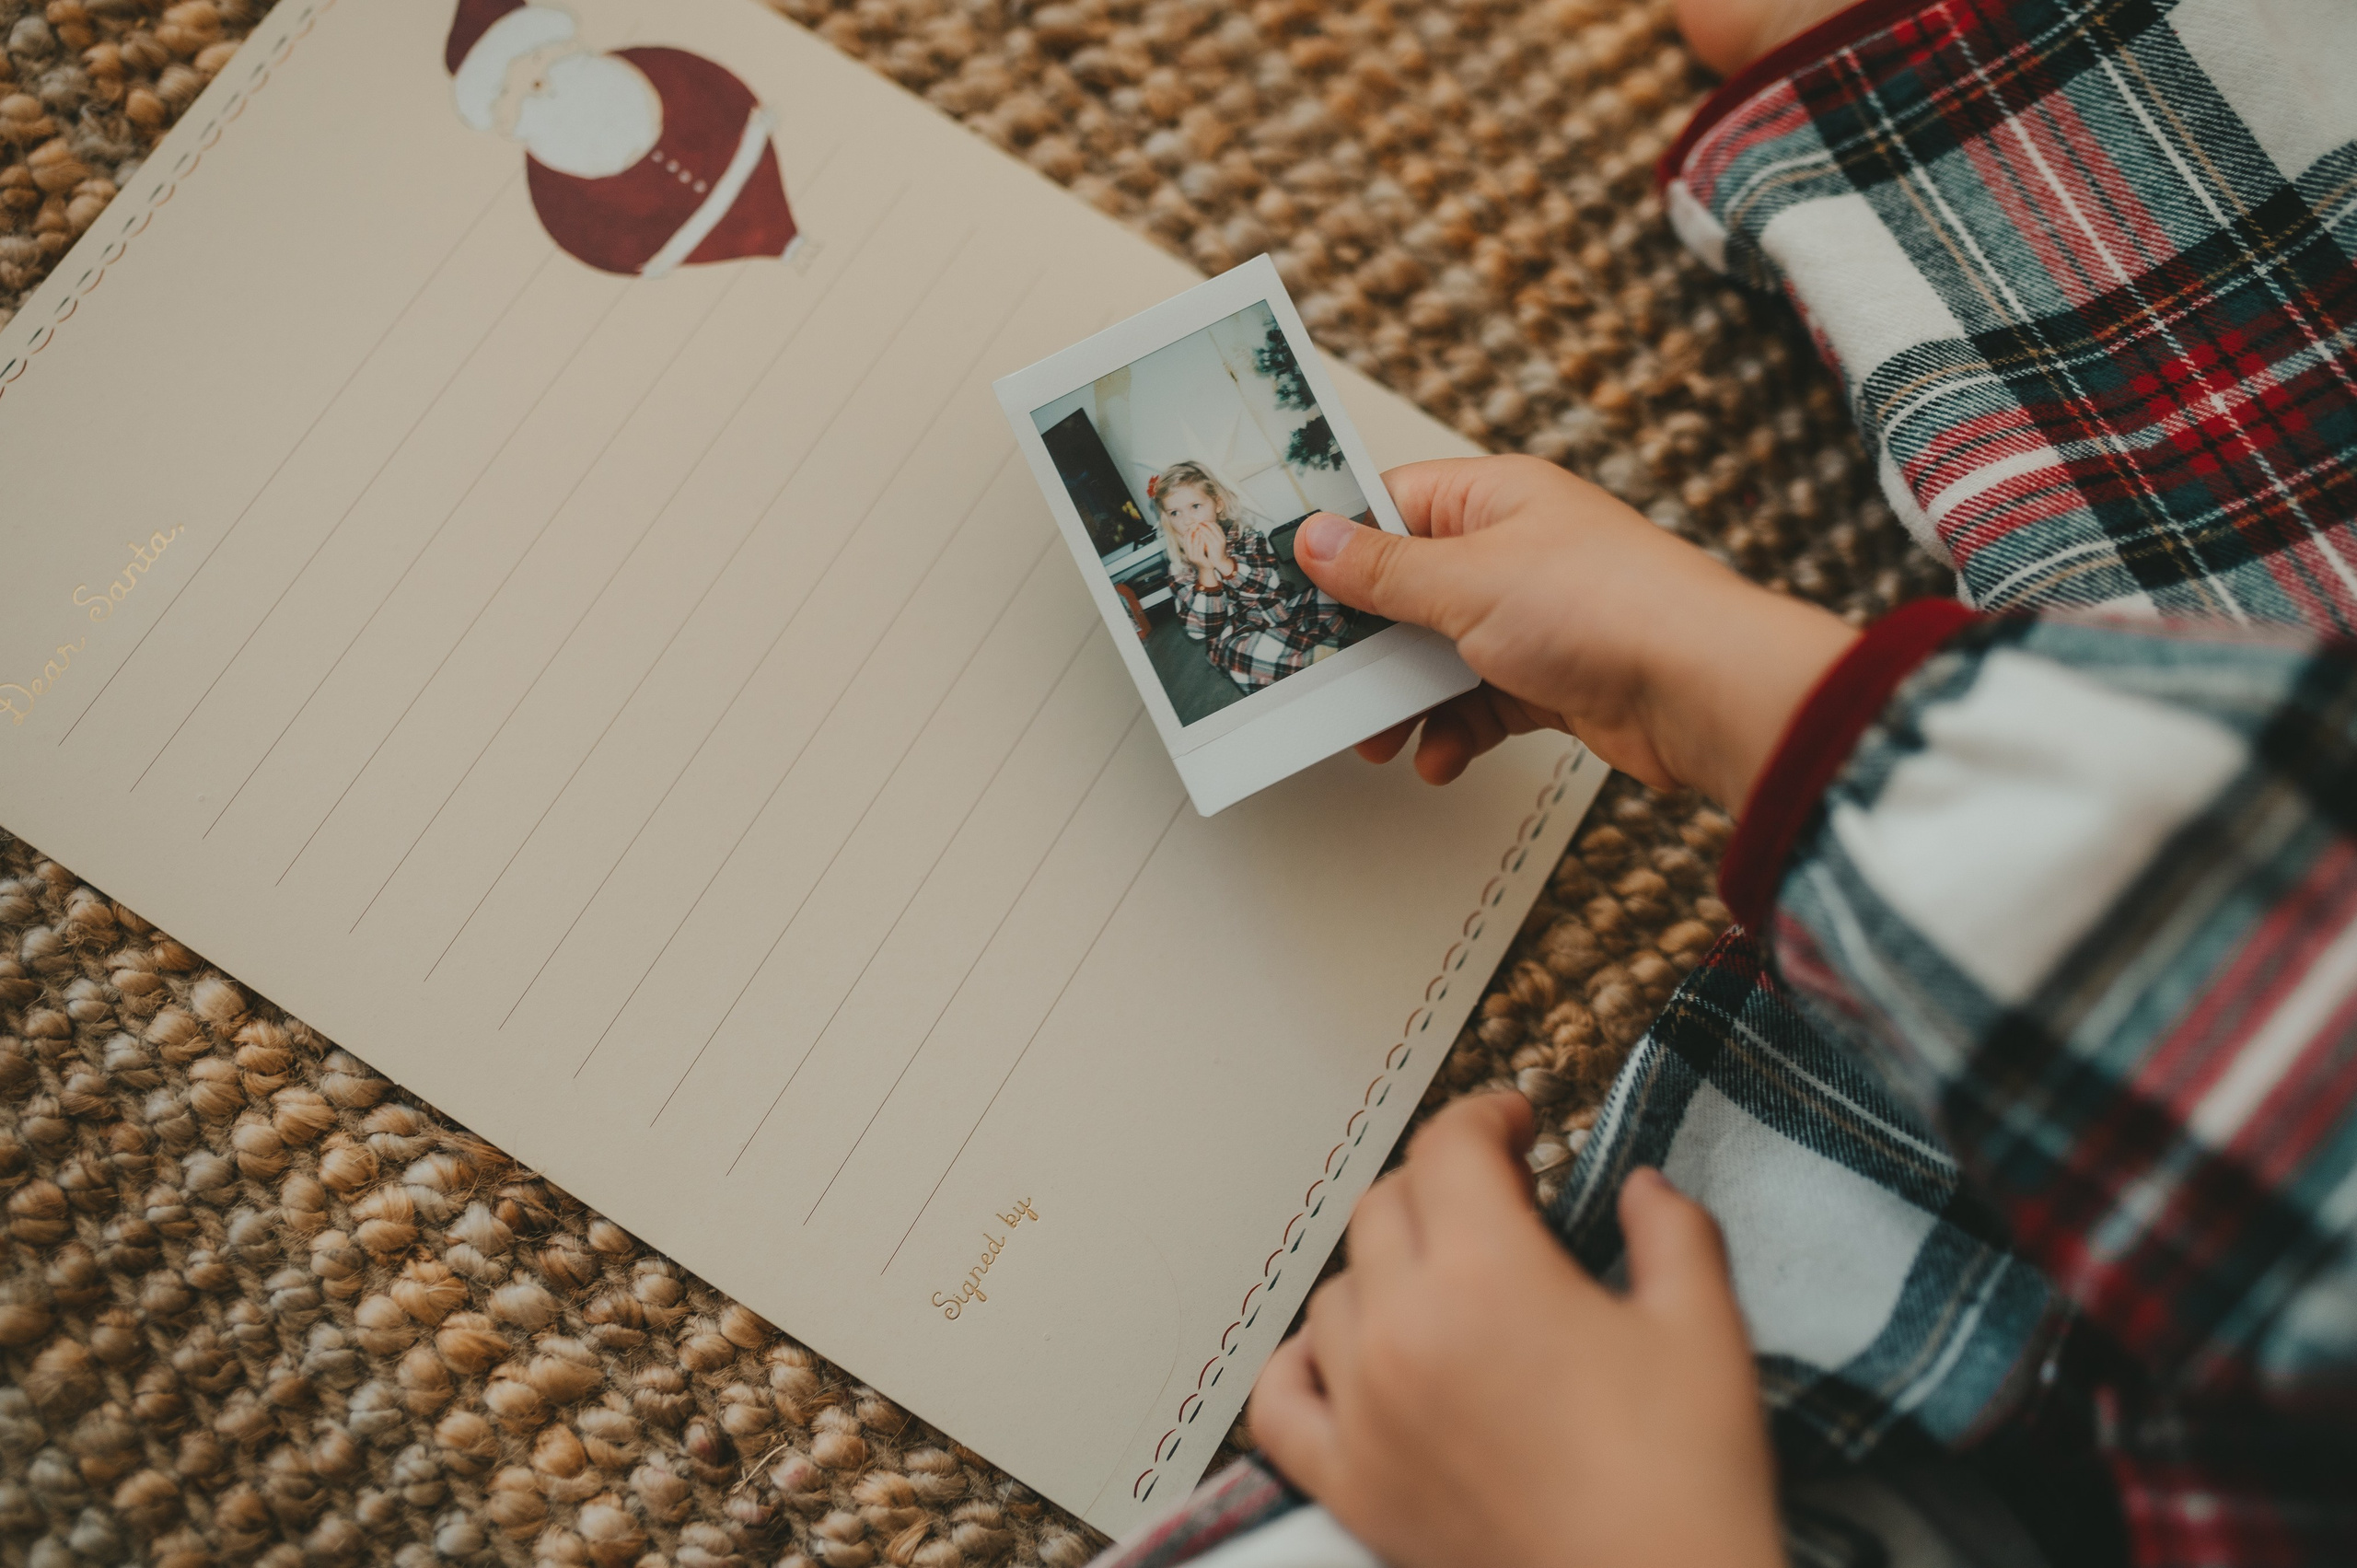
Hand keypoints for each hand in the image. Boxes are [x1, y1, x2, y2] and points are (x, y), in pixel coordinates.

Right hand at [1174, 522, 1226, 585]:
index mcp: (1187, 552)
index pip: (1185, 540)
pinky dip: (1201, 541)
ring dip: (1196, 536)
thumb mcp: (1197, 550)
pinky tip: (1203, 537)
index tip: (1191, 526)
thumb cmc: (1203, 558)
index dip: (1187, 532)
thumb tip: (1195, 531)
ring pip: (1193, 544)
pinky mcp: (1199, 559)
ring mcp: (1193, 557)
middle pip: (1187, 541)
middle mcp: (1188, 554)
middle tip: (1194, 525)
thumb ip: (1195, 543)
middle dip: (1190, 532)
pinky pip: (1199, 548)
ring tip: (1199, 529)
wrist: (1206, 569)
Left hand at [1250, 1095, 1780, 1567]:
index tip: (1516, 1123)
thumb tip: (1642, 1188)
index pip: (1449, 1149)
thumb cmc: (1683, 1483)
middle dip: (1443, 1186)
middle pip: (1387, 1207)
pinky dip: (1302, 1366)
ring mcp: (1366, 1411)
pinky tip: (1343, 1355)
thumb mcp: (1704, 1329)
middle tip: (1500, 1200)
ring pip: (1336, 1292)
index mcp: (1489, 1276)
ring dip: (1387, 1268)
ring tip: (1445, 1281)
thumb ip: (1670, 1231)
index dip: (1484, 1116)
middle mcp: (1405, 1332)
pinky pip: (1281, 1402)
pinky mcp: (1353, 1486)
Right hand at [1292, 456, 1856, 807]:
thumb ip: (1383, 569)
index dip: (1338, 545)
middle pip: (1409, 589)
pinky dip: (1455, 731)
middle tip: (1322, 679)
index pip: (1391, 504)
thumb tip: (1316, 541)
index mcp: (1495, 498)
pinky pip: (1481, 703)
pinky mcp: (1554, 678)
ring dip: (1404, 700)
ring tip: (1377, 737)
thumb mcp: (1467, 582)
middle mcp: (1514, 550)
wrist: (1702, 690)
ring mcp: (1535, 617)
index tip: (1290, 585)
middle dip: (1366, 644)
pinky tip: (1439, 756)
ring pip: (1440, 655)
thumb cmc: (1608, 608)